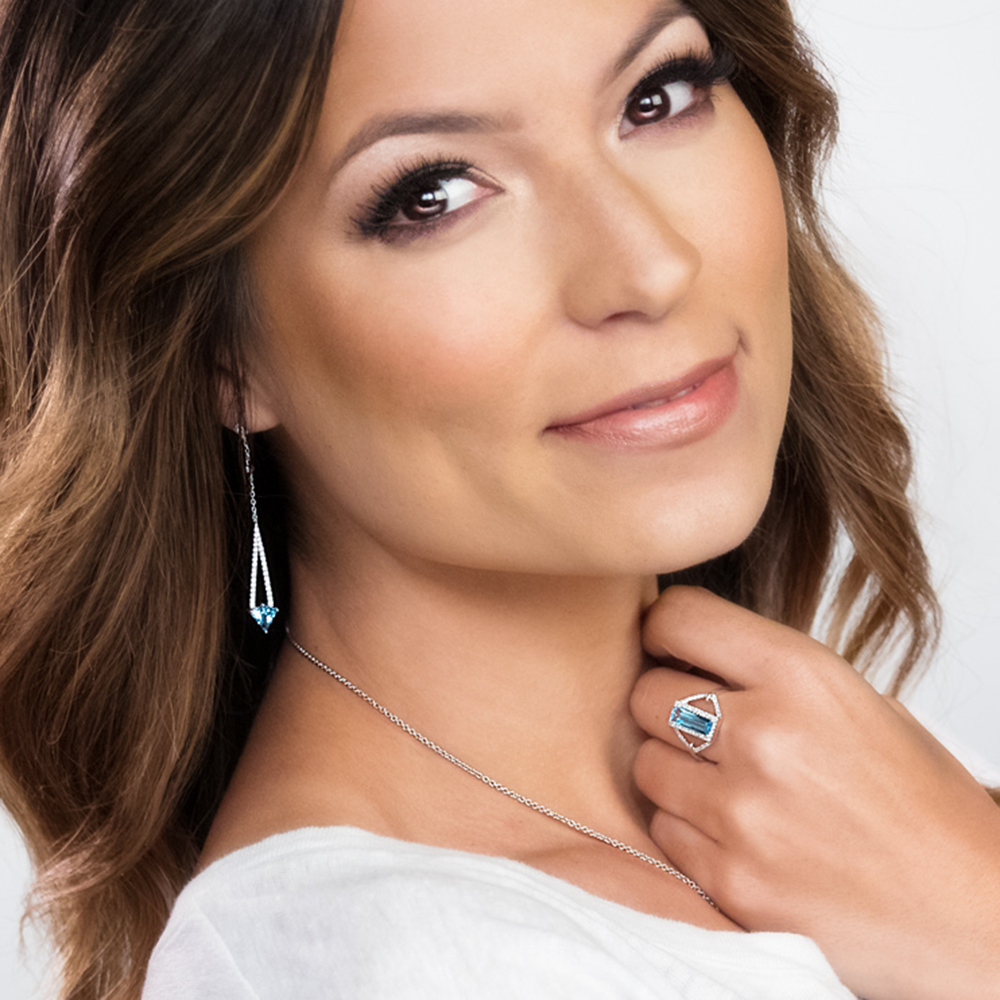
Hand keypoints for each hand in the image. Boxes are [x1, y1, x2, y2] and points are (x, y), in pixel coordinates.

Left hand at [630, 586, 999, 999]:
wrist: (967, 912)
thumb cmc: (919, 802)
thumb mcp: (858, 701)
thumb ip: (770, 672)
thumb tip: (689, 652)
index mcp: (804, 676)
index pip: (680, 617)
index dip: (665, 629)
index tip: (670, 645)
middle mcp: (766, 736)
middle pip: (645, 693)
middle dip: (664, 704)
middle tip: (701, 725)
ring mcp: (742, 813)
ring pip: (644, 763)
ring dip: (672, 769)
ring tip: (722, 783)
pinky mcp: (730, 879)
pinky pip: (662, 829)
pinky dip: (686, 828)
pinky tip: (735, 832)